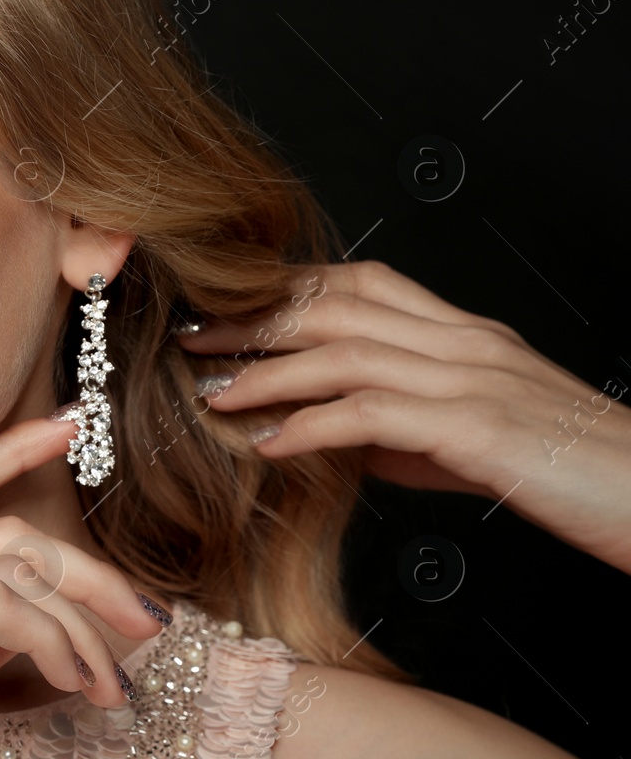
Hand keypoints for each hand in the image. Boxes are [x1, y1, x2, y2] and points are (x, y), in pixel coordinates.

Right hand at [0, 414, 163, 758]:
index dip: (10, 454)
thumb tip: (22, 630)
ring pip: (10, 566)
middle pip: (4, 534)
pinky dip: (53, 640)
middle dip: (90, 572)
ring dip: (82, 624)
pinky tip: (74, 684)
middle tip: (148, 620)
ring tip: (114, 684)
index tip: (69, 428)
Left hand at [178, 259, 630, 574]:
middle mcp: (463, 340)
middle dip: (252, 321)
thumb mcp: (468, 440)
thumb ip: (398, 425)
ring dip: (266, 372)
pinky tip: (268, 446)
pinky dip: (309, 427)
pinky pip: (372, 413)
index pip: (357, 284)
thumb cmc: (569, 474)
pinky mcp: (477, 426)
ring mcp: (472, 377)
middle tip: (189, 340)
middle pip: (336, 306)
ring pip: (344, 351)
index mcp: (463, 332)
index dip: (282, 291)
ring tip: (210, 395)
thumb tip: (325, 432)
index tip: (222, 311)